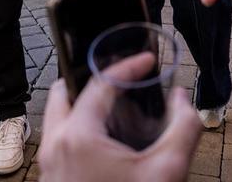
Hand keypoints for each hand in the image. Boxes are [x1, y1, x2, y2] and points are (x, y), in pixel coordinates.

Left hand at [39, 73, 199, 181]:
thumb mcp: (167, 171)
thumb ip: (183, 128)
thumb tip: (183, 100)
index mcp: (78, 134)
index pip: (101, 82)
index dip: (128, 66)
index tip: (150, 60)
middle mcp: (55, 144)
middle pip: (65, 92)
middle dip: (94, 80)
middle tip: (124, 82)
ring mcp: (48, 164)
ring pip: (59, 117)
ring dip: (85, 105)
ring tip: (119, 110)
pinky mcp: (52, 180)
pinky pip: (60, 141)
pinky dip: (80, 129)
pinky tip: (109, 143)